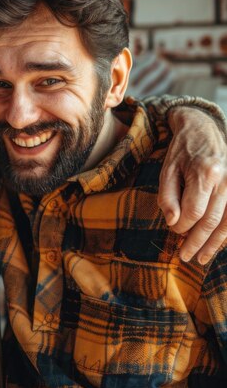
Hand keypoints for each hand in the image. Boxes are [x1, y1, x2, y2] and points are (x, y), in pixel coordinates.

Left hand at [158, 107, 226, 264]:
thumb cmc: (181, 151)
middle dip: (197, 242)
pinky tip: (217, 245)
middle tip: (185, 257)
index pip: (194, 211)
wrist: (202, 129)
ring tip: (202, 258)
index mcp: (204, 172)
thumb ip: (167, 196)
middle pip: (212, 220)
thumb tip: (172, 223)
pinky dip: (226, 232)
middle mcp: (225, 179)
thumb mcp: (167, 170)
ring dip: (214, 244)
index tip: (173, 231)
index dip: (182, 226)